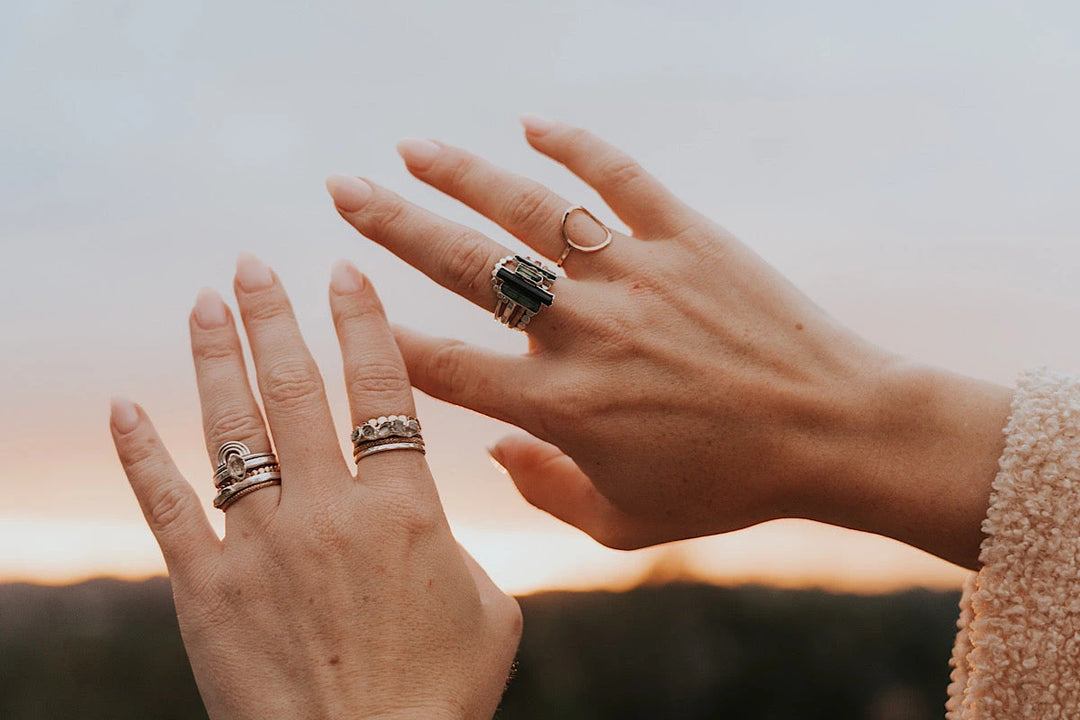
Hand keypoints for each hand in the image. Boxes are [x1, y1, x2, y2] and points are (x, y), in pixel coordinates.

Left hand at [110, 254, 520, 719]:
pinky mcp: (208, 588)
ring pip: (233, 429)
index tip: (344, 271)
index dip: (362, 323)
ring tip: (203, 304)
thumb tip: (427, 516)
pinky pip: (169, 505)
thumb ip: (460, 545)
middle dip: (274, 318)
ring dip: (214, 358)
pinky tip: (125, 405)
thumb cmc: (441, 694)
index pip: (382, 389)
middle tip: (254, 265)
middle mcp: (329, 511)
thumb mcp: (491, 608)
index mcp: (406, 509)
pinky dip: (143, 452)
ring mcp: (263, 545)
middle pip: (296, 391)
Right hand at [325, 118, 1012, 568]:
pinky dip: (574, 146)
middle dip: (393, 227)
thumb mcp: (626, 522)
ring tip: (411, 150)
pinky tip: (531, 125)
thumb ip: (547, 493)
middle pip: (467, 268)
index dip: (382, 336)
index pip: (444, 366)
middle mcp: (584, 332)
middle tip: (343, 191)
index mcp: (561, 406)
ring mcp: (635, 277)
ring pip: (529, 211)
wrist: (835, 434)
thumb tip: (497, 451)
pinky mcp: (687, 238)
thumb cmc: (728, 489)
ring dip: (462, 175)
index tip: (343, 303)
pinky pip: (619, 177)